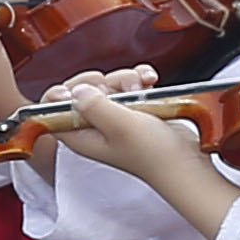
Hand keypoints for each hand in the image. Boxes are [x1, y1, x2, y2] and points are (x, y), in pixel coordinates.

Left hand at [47, 76, 239, 239]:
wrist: (186, 161)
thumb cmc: (155, 154)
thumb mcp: (120, 126)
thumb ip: (94, 106)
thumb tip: (77, 90)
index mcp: (79, 135)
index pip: (52, 109)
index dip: (63, 93)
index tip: (83, 89)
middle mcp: (93, 126)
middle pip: (80, 90)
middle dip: (100, 82)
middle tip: (114, 89)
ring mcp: (115, 116)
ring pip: (108, 84)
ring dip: (125, 79)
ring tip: (141, 89)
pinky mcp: (135, 109)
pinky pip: (129, 84)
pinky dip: (140, 79)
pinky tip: (150, 82)